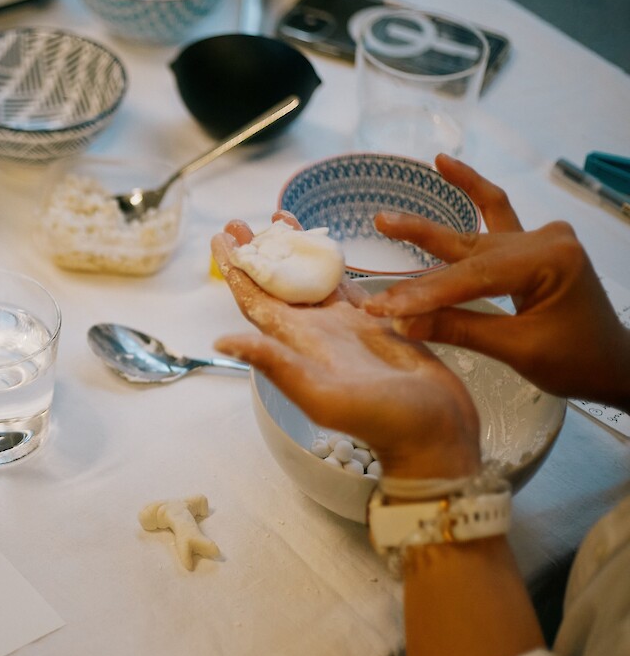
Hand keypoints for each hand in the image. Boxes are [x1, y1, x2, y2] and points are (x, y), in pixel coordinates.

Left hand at [212, 212, 480, 480]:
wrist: (436, 437)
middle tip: (240, 220)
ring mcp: (347, 328)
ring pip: (310, 281)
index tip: (221, 237)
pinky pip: (348, 286)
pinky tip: (326, 246)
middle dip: (257, 253)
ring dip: (292, 252)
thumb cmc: (383, 423)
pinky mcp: (379, 324)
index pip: (256, 300)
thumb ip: (276, 365)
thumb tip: (219, 341)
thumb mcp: (322, 395)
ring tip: (278, 218)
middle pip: (276, 285)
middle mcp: (316, 333)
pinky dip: (333, 264)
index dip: (237, 270)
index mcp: (298, 344)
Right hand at [365, 155, 629, 409]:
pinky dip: (472, 191)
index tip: (383, 307)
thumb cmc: (577, 360)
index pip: (472, 277)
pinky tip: (445, 165)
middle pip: (469, 248)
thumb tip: (403, 322)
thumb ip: (460, 330)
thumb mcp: (518, 350)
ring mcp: (541, 238)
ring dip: (431, 224)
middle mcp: (546, 241)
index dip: (424, 293)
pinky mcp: (534, 243)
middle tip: (376, 232)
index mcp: (550, 262)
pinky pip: (497, 212)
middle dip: (419, 250)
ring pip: (476, 230)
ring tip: (386, 217)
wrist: (613, 363)